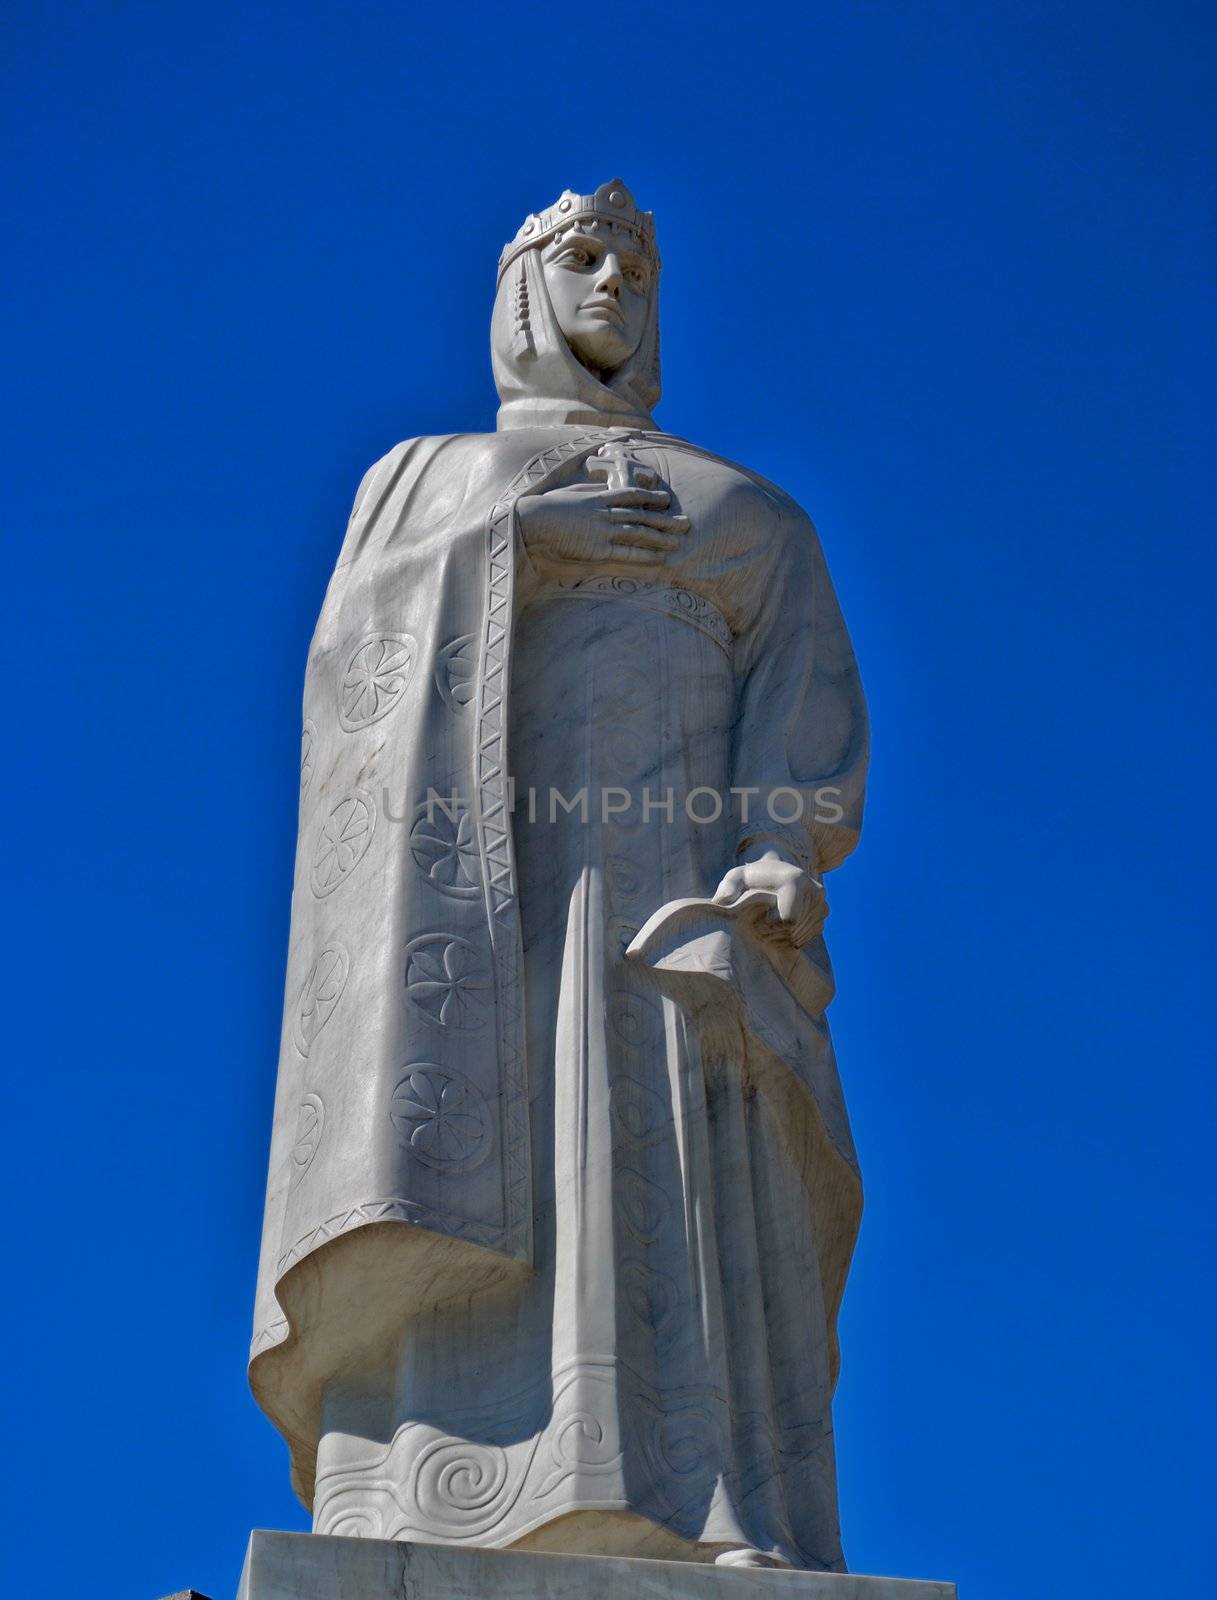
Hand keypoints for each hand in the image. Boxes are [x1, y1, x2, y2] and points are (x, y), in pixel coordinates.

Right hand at [516, 480, 689, 566]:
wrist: (535, 520)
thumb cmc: (549, 507)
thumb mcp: (573, 492)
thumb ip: (592, 491)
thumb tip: (604, 488)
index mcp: (600, 496)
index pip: (632, 494)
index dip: (651, 496)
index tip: (666, 500)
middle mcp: (606, 512)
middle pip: (642, 514)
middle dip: (666, 519)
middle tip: (686, 523)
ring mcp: (604, 530)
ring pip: (639, 533)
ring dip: (661, 538)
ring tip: (679, 542)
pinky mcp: (598, 549)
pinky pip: (627, 553)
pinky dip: (645, 555)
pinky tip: (660, 558)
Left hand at [711, 851, 826, 947]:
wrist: (775, 871)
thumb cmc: (752, 877)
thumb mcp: (736, 878)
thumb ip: (727, 888)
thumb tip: (723, 901)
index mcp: (795, 880)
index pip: (788, 920)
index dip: (770, 927)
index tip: (759, 919)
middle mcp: (814, 889)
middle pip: (795, 930)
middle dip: (777, 933)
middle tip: (764, 923)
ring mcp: (821, 901)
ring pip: (802, 934)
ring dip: (785, 935)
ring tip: (772, 923)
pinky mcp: (824, 911)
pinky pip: (809, 935)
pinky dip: (795, 935)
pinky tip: (783, 925)